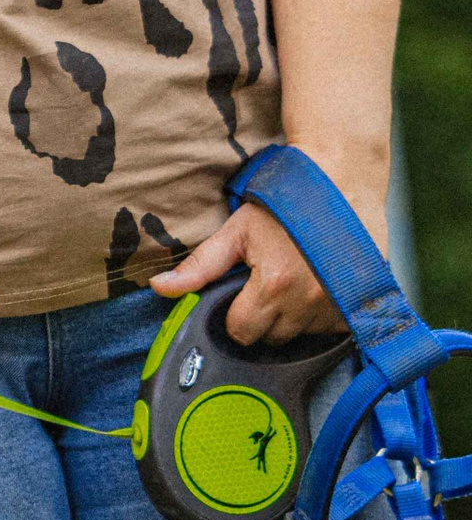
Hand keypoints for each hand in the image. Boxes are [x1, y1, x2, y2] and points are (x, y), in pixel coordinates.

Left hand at [150, 184, 377, 344]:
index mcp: (274, 285)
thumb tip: (160, 287)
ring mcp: (337, 306)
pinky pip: (330, 330)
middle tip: (270, 284)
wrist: (344, 181)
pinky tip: (318, 287)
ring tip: (296, 281)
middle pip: (271, 338)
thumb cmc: (286, 203)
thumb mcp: (237, 230)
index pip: (241, 331)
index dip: (236, 316)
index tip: (243, 294)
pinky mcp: (358, 306)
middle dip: (264, 318)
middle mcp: (308, 301)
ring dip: (293, 318)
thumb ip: (200, 265)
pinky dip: (321, 316)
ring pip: (301, 336)